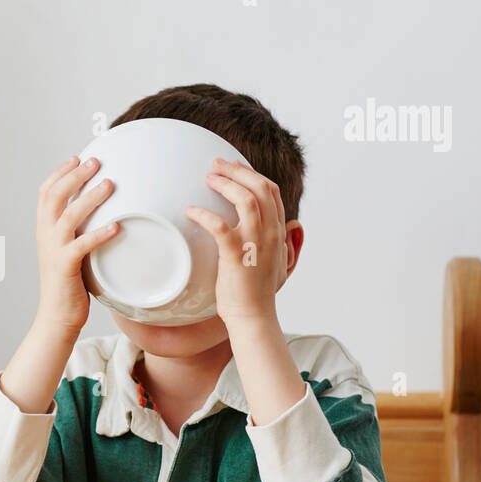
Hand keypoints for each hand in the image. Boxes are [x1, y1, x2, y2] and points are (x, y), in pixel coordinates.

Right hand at [33, 155, 120, 336]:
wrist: (56, 316)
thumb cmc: (68, 283)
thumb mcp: (68, 250)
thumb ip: (76, 231)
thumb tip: (98, 212)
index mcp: (44, 229)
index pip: (46, 193)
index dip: (60, 173)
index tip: (76, 158)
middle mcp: (45, 235)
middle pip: (55, 196)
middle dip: (75, 176)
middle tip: (95, 162)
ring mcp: (53, 250)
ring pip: (69, 216)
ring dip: (90, 198)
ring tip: (110, 184)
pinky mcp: (65, 266)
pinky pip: (82, 245)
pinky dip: (99, 233)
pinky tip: (116, 225)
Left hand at [184, 157, 290, 325]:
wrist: (253, 317)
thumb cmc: (258, 291)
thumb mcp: (278, 261)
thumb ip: (282, 241)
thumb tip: (290, 226)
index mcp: (279, 232)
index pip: (271, 192)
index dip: (251, 173)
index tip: (233, 165)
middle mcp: (271, 234)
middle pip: (260, 188)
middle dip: (237, 171)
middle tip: (216, 164)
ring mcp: (255, 244)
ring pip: (245, 200)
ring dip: (225, 184)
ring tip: (208, 178)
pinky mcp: (236, 256)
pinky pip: (219, 226)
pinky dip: (203, 214)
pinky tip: (190, 211)